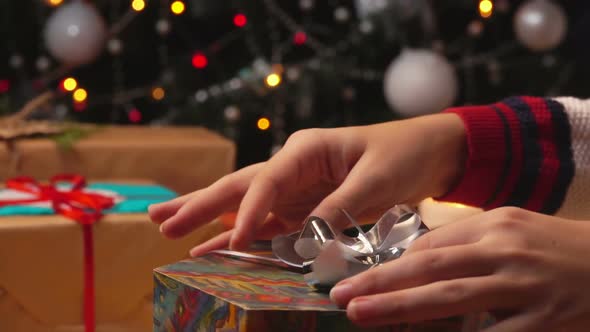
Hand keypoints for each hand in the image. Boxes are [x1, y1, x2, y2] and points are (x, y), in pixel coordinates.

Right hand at [148, 114, 464, 254]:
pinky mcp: (308, 209)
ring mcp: (298, 190)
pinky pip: (271, 226)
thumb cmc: (404, 155)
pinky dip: (244, 237)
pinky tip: (219, 247)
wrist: (430, 153)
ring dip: (210, 220)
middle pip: (239, 187)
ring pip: (246, 206)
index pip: (265, 182)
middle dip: (200, 205)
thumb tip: (306, 242)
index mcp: (305, 150)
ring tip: (170, 229)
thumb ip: (339, 208)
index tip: (231, 240)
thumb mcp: (376, 180)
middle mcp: (294, 168)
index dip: (246, 212)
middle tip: (159, 221)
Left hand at [329, 207, 589, 331]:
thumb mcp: (510, 231)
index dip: (391, 265)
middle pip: (432, 266)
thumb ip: (464, 242)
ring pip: (453, 298)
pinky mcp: (544, 319)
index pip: (430, 245)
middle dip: (382, 282)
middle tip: (342, 297)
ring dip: (403, 307)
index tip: (359, 280)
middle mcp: (504, 250)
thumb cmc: (554, 248)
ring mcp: (524, 285)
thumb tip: (415, 259)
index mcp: (493, 225)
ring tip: (363, 315)